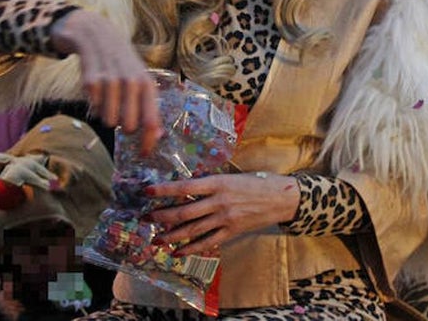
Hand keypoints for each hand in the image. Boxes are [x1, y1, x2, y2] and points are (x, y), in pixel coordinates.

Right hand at [50, 9, 161, 154]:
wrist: (93, 31)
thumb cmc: (119, 61)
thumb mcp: (138, 77)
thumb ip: (147, 104)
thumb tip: (158, 135)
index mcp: (146, 83)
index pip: (151, 121)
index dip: (148, 142)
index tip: (143, 155)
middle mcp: (131, 81)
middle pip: (128, 126)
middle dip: (123, 125)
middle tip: (120, 112)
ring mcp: (111, 80)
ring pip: (109, 120)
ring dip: (106, 114)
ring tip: (108, 97)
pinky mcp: (90, 80)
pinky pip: (93, 108)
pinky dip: (93, 103)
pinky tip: (96, 87)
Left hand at [144, 172, 300, 255]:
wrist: (282, 197)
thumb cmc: (256, 182)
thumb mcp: (232, 175)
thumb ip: (211, 182)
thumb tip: (187, 187)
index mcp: (218, 182)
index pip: (185, 186)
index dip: (164, 190)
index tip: (147, 192)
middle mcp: (219, 201)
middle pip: (184, 211)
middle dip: (162, 216)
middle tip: (145, 219)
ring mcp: (225, 218)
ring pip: (193, 229)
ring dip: (172, 235)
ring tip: (156, 239)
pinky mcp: (232, 231)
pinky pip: (208, 242)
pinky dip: (191, 248)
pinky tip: (178, 251)